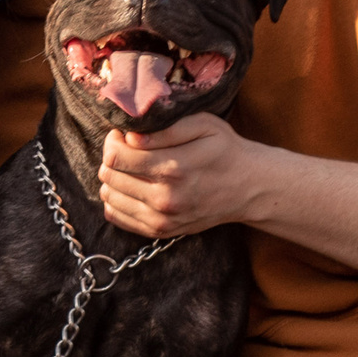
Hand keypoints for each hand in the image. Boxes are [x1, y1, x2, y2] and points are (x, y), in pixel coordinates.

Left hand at [98, 112, 267, 238]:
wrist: (248, 188)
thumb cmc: (224, 150)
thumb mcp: (203, 125)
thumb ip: (165, 129)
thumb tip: (131, 138)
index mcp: (173, 168)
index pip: (116, 157)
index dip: (113, 141)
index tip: (124, 135)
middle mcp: (164, 198)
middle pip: (109, 176)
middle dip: (112, 157)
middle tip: (127, 149)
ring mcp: (161, 219)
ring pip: (109, 197)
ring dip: (113, 178)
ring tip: (131, 167)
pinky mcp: (160, 231)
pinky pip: (117, 217)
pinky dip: (117, 200)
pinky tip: (132, 187)